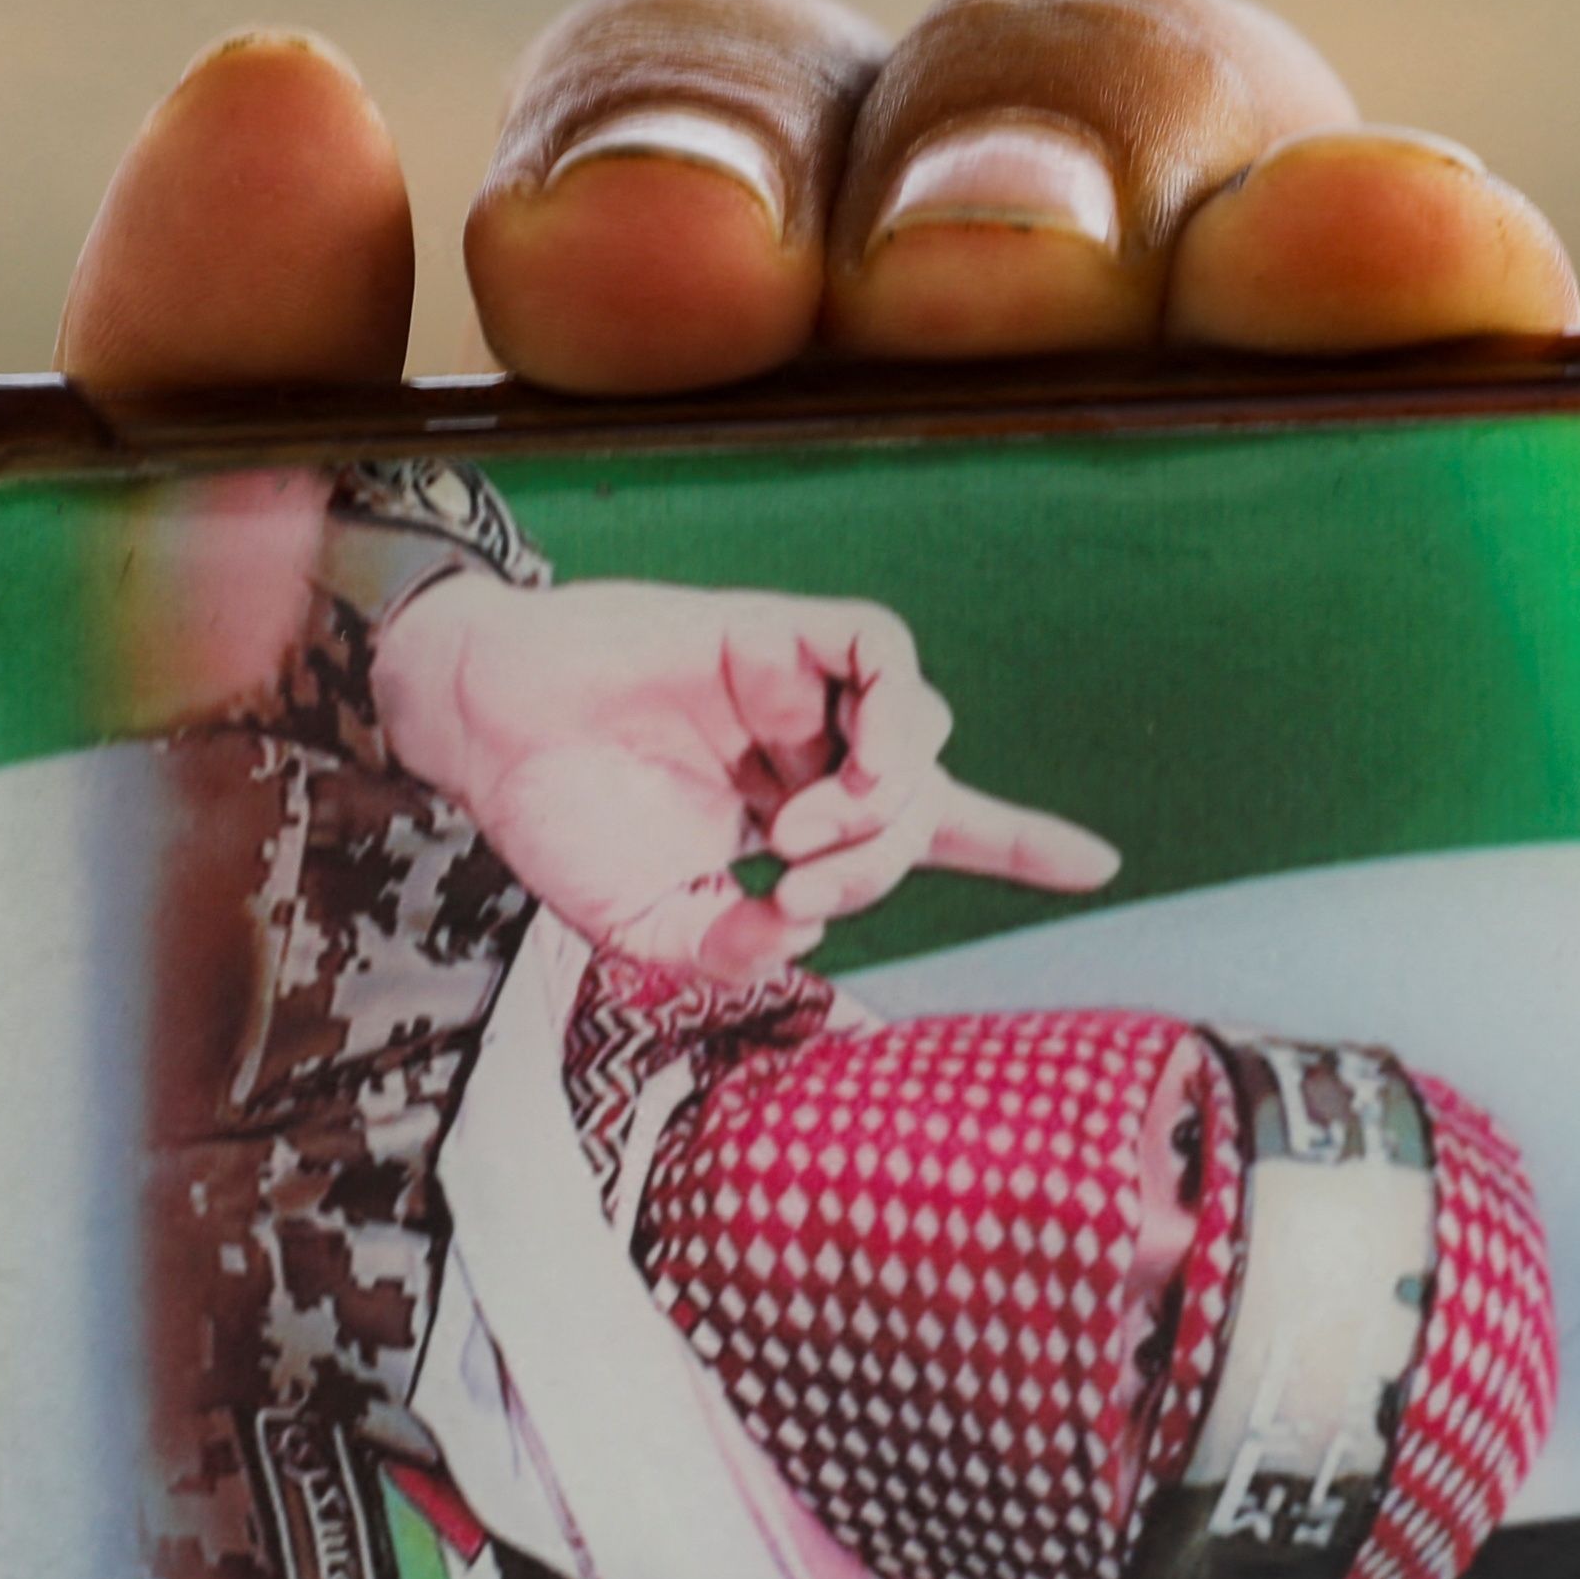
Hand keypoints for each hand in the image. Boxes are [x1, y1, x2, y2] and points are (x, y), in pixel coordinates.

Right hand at [368, 571, 1121, 978]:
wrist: (483, 734)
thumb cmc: (558, 823)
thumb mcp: (652, 927)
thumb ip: (733, 949)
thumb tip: (816, 938)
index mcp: (799, 818)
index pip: (933, 828)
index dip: (1015, 843)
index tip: (1097, 864)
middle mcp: (813, 749)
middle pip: (925, 800)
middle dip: (890, 860)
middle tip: (805, 888)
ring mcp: (797, 688)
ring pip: (920, 725)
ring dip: (887, 798)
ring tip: (802, 833)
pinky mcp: (773, 629)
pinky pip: (880, 646)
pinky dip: (885, 707)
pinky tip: (840, 760)